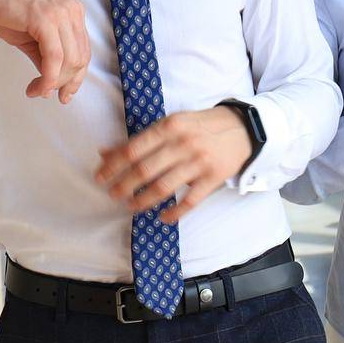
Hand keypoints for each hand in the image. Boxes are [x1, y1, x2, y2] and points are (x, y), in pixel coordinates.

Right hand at [0, 0, 89, 102]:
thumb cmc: (5, 8)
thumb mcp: (32, 36)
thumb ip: (46, 56)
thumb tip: (54, 84)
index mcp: (73, 12)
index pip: (83, 51)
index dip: (76, 77)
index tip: (64, 95)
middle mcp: (72, 10)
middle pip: (80, 58)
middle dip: (65, 83)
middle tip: (45, 95)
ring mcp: (61, 12)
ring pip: (70, 60)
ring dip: (54, 83)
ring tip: (37, 91)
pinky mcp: (46, 18)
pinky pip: (55, 56)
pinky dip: (48, 77)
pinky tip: (37, 86)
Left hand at [93, 106, 251, 223]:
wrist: (243, 128)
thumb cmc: (201, 126)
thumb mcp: (171, 124)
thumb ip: (139, 139)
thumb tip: (104, 152)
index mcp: (169, 127)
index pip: (133, 149)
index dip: (113, 166)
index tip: (100, 178)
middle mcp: (183, 143)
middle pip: (145, 170)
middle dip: (124, 186)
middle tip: (113, 195)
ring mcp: (199, 161)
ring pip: (164, 187)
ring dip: (144, 200)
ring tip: (132, 206)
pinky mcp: (214, 177)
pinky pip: (190, 200)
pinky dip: (175, 212)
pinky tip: (163, 217)